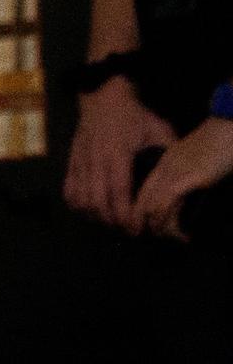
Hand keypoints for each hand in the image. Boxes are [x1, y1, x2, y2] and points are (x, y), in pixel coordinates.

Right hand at [70, 76, 173, 225]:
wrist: (103, 97)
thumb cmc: (133, 115)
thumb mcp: (158, 128)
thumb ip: (166, 150)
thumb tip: (176, 173)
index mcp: (117, 154)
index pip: (118, 192)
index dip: (124, 214)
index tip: (133, 228)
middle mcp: (95, 161)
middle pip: (97, 201)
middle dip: (110, 220)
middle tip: (124, 228)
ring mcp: (80, 162)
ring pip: (80, 199)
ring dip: (93, 215)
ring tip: (108, 220)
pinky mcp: (71, 162)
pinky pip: (68, 190)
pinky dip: (77, 204)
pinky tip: (88, 209)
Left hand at [137, 112, 232, 237]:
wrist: (232, 124)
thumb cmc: (223, 141)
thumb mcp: (199, 158)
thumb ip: (190, 173)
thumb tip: (190, 192)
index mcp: (165, 162)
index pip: (142, 191)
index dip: (140, 213)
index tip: (145, 228)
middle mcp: (165, 168)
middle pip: (141, 203)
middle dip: (143, 225)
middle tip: (155, 239)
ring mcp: (175, 173)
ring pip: (151, 208)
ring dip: (159, 229)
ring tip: (173, 240)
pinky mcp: (190, 178)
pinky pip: (168, 205)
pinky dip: (171, 225)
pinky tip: (182, 235)